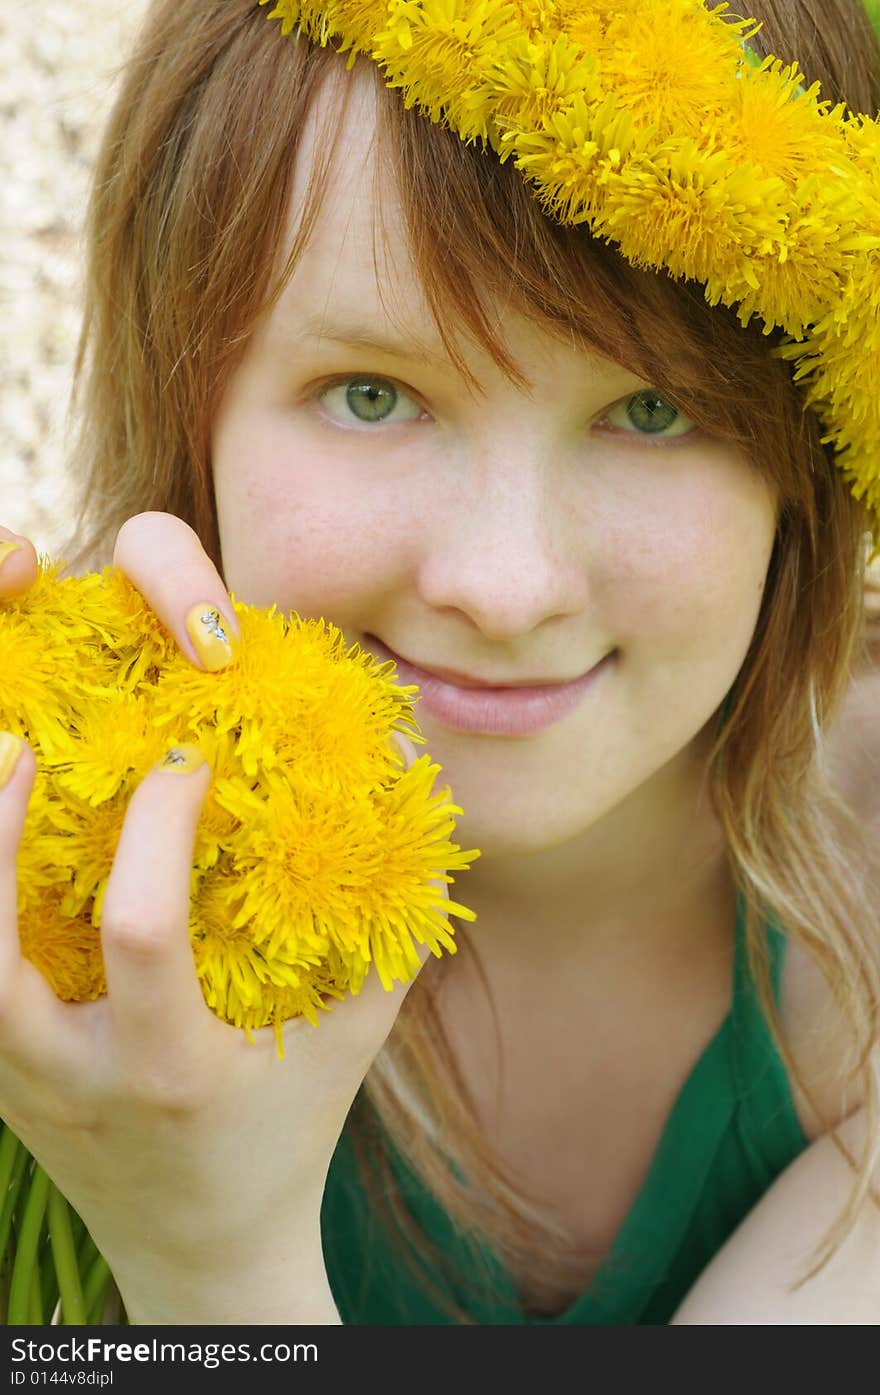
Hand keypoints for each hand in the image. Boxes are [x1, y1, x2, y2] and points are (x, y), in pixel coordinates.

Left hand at [0, 513, 438, 1322]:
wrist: (206, 1260)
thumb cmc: (288, 1147)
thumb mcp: (351, 1054)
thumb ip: (389, 953)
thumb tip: (420, 842)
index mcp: (172, 1069)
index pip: (142, 934)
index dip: (158, 834)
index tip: (188, 765)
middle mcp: (79, 1081)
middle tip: (25, 748)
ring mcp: (25, 1092)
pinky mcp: (4, 1092)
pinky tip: (4, 856)